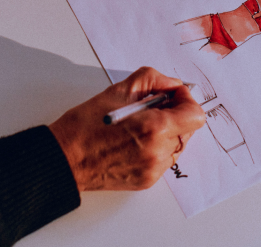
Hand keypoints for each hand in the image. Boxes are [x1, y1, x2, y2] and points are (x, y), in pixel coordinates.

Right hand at [48, 67, 204, 191]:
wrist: (65, 158)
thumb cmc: (86, 124)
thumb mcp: (120, 89)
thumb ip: (153, 80)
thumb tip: (173, 85)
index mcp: (154, 128)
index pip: (195, 115)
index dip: (186, 100)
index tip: (172, 94)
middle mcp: (158, 153)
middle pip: (188, 129)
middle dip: (176, 113)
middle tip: (153, 105)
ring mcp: (153, 170)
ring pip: (177, 144)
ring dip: (167, 130)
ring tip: (140, 123)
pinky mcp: (146, 181)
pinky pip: (164, 159)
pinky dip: (157, 146)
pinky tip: (135, 138)